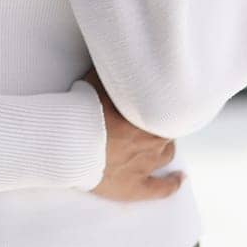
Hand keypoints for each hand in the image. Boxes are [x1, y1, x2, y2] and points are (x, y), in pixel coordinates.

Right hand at [80, 65, 184, 201]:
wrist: (67, 147)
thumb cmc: (79, 114)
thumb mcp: (93, 85)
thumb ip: (108, 75)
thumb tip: (115, 58)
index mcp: (145, 117)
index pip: (164, 110)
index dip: (159, 105)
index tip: (155, 100)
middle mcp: (151, 142)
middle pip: (166, 131)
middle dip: (160, 124)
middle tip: (152, 117)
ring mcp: (144, 166)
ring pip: (166, 155)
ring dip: (165, 147)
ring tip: (161, 141)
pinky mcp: (135, 187)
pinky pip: (161, 188)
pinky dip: (173, 183)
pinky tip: (180, 178)